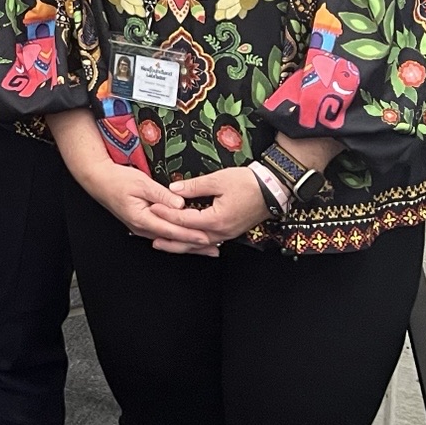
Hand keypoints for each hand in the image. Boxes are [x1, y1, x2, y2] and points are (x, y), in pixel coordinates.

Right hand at [72, 158, 220, 252]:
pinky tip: (188, 239)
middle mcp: (142, 228)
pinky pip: (164, 235)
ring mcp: (141, 228)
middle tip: (215, 249)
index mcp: (143, 218)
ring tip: (207, 248)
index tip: (208, 237)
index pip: (172, 230)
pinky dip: (178, 238)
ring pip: (169, 240)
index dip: (191, 235)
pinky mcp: (142, 224)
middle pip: (173, 241)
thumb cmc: (118, 180)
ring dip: (188, 244)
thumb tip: (180, 204)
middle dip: (194, 246)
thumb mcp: (142, 183)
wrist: (98, 181)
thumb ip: (162, 195)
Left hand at [149, 166, 271, 252]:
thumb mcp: (218, 180)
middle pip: (191, 240)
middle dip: (170, 239)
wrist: (273, 189)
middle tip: (152, 237)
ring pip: (199, 244)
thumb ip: (194, 186)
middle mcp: (222, 232)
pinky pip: (208, 241)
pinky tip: (186, 242)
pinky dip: (194, 242)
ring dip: (181, 244)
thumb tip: (173, 189)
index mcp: (217, 219)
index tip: (154, 209)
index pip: (186, 220)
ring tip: (163, 244)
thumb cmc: (248, 183)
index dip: (168, 215)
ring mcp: (227, 234)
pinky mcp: (230, 232)